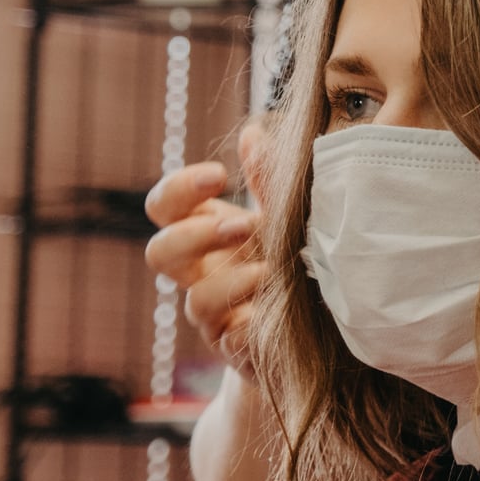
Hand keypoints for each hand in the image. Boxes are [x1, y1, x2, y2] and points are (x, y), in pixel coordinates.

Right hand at [145, 120, 270, 377]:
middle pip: (158, 252)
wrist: (320, 322)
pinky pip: (229, 339)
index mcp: (205, 230)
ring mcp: (213, 313)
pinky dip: (247, 325)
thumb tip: (252, 134)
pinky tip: (269, 313)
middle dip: (196, 236)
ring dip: (230, 282)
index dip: (178, 189)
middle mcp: (200, 272)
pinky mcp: (236, 346)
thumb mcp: (285, 213)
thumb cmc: (293, 254)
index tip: (218, 177)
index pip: (164, 206)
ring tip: (268, 271)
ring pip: (195, 300)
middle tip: (244, 226)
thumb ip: (268, 179)